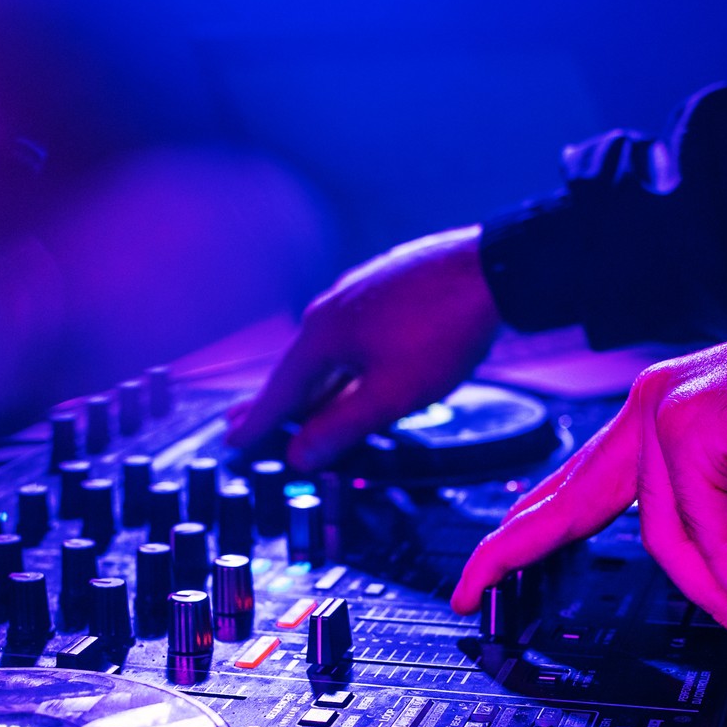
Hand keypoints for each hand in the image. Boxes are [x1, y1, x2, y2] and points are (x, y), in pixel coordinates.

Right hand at [225, 225, 500, 470]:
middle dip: (274, 403)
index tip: (233, 442)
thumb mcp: (391, 394)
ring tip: (294, 407)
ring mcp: (359, 294)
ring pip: (326, 352)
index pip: (279, 391)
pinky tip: (348, 370)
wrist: (493, 270)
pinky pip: (350, 335)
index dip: (257, 423)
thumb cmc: (444, 331)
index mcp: (323, 335)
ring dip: (309, 384)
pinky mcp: (386, 288)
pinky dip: (339, 362)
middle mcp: (331, 308)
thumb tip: (301, 456)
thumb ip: (342, 427)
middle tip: (243, 424)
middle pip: (297, 369)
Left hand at [452, 304, 726, 647]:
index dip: (529, 524)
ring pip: (670, 543)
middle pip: (573, 502)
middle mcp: (656, 405)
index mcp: (665, 409)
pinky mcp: (696, 430)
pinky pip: (708, 538)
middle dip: (514, 551)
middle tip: (470, 593)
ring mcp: (671, 413)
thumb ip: (718, 505)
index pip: (579, 478)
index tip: (486, 564)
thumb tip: (712, 568)